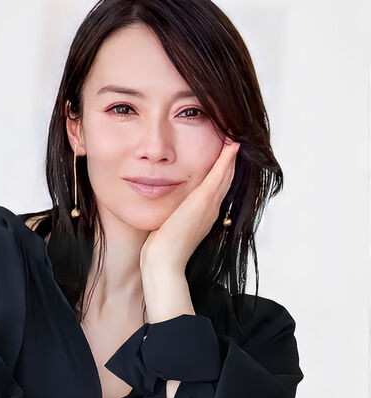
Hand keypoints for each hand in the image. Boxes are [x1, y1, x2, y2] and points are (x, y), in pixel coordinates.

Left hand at [140, 139, 239, 273]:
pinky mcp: (203, 202)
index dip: (223, 169)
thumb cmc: (162, 249)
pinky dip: (226, 159)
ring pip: (226, 174)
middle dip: (231, 158)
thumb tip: (165, 208)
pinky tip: (232, 144)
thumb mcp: (168, 226)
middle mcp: (212, 209)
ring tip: (236, 135)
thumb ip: (171, 214)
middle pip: (227, 178)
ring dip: (232, 154)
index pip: (218, 187)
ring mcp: (209, 205)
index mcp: (205, 215)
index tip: (226, 151)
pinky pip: (219, 175)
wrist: (164, 262)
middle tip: (236, 137)